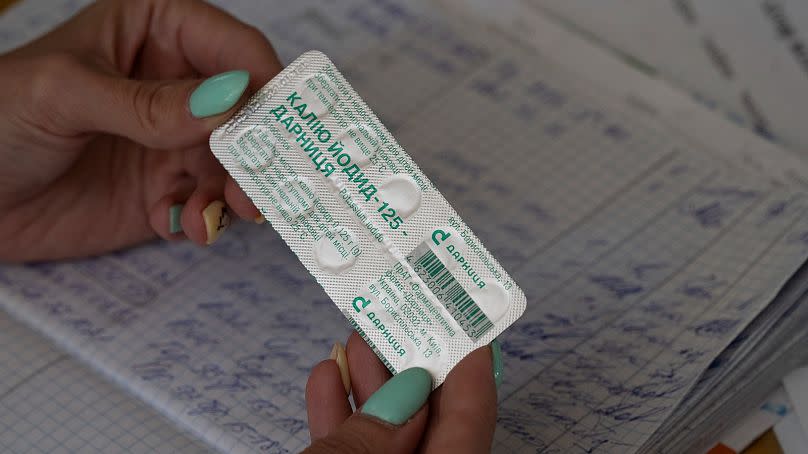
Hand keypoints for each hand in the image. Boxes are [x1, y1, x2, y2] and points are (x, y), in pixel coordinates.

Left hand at [0, 0, 281, 261]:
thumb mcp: (63, 95)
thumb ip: (146, 103)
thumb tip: (227, 102)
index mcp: (156, 31)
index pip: (232, 47)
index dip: (264, 81)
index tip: (282, 122)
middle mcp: (176, 84)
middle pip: (248, 111)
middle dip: (259, 148)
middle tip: (261, 185)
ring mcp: (175, 140)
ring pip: (236, 162)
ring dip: (236, 190)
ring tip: (217, 213)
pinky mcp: (167, 189)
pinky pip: (208, 202)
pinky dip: (202, 218)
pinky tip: (178, 225)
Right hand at [304, 332, 500, 453]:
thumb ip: (374, 436)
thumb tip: (407, 393)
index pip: (472, 421)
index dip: (471, 366)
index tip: (466, 318)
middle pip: (428, 422)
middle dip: (410, 366)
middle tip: (402, 314)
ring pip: (386, 438)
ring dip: (369, 387)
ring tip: (357, 337)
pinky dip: (339, 421)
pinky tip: (326, 378)